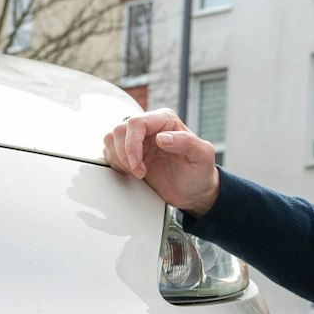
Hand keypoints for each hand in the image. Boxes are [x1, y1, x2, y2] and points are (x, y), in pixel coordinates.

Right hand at [102, 109, 220, 215]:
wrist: (193, 192)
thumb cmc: (200, 172)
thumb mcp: (202, 156)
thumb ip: (187, 142)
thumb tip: (162, 138)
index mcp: (165, 120)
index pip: (136, 123)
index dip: (132, 144)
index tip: (138, 165)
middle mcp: (149, 128)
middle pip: (120, 130)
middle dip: (125, 155)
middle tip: (140, 173)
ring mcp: (138, 141)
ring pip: (111, 139)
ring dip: (119, 159)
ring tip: (137, 173)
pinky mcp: (129, 154)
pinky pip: (110, 152)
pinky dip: (116, 164)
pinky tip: (132, 173)